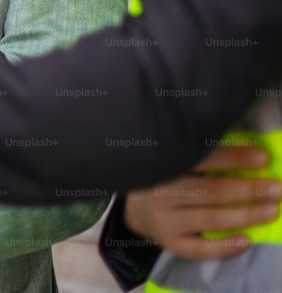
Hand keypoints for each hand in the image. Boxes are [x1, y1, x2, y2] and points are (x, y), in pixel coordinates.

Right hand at [124, 145, 281, 259]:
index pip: (203, 159)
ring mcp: (165, 219)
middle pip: (212, 191)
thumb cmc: (163, 176)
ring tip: (272, 210)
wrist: (135, 206)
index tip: (263, 159)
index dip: (234, 158)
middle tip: (277, 189)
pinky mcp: (169, 241)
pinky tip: (247, 241)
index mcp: (164, 164)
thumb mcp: (172, 160)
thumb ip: (200, 155)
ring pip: (211, 219)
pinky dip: (225, 246)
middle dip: (249, 190)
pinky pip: (200, 249)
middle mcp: (162, 192)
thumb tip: (247, 153)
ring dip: (246, 215)